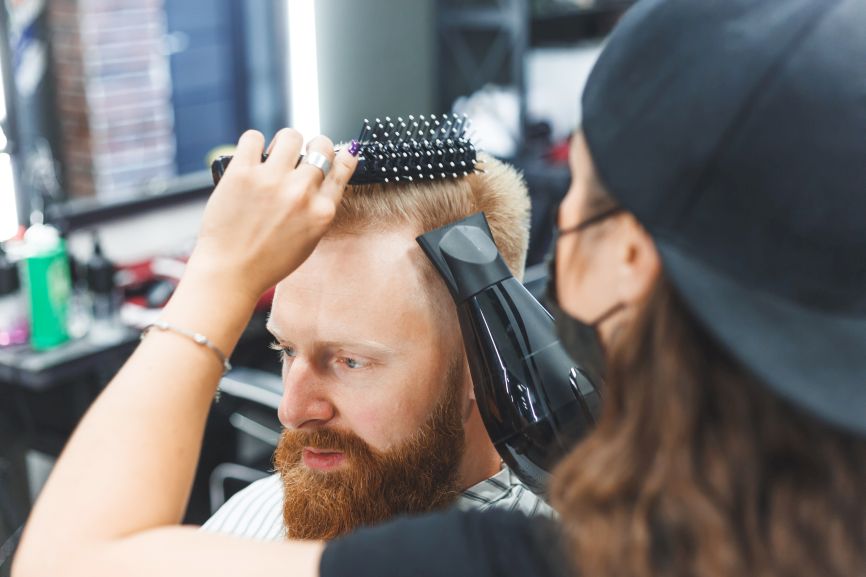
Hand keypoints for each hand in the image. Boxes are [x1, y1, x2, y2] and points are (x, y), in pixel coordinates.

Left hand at [188, 129, 357, 300]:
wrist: (231, 272)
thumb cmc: (267, 262)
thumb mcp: (309, 239)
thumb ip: (319, 208)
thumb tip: (323, 177)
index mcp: (322, 211)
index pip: (343, 166)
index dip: (341, 154)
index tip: (334, 153)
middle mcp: (301, 193)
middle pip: (321, 145)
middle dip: (313, 147)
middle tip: (299, 157)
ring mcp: (272, 181)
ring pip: (290, 135)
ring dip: (283, 143)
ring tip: (273, 157)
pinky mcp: (242, 173)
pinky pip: (253, 137)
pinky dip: (253, 143)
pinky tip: (251, 157)